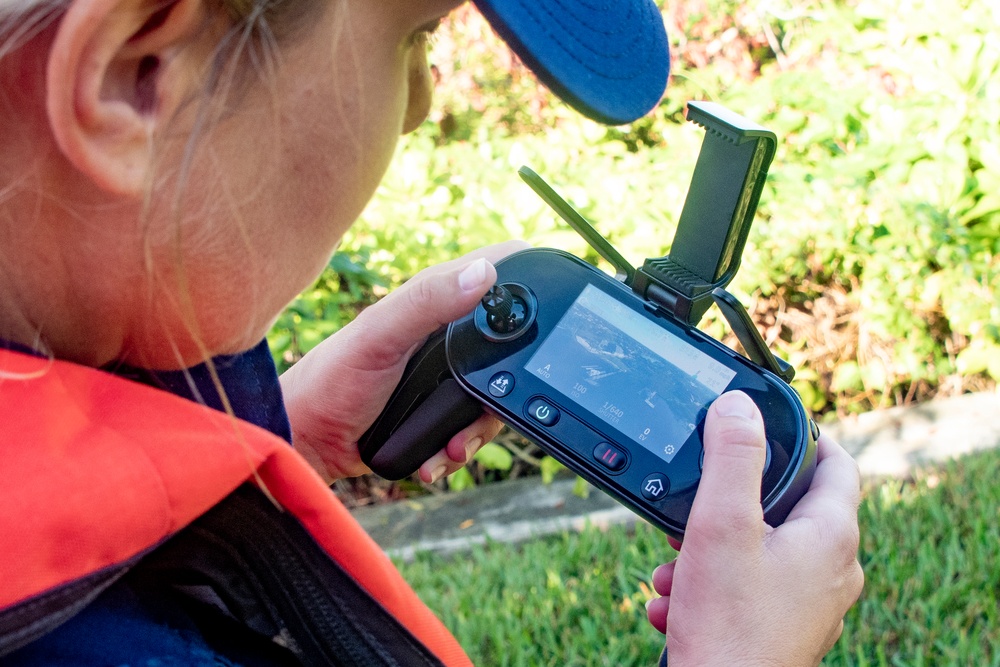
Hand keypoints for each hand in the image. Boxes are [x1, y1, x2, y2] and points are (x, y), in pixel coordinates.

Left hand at [279, 241, 528, 482]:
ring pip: (494, 396)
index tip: (547, 312)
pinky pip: (471, 429)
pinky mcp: (438, 411)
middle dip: (504, 386)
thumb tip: (484, 273)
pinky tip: (436, 459)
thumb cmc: (330, 381)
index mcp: (432, 302)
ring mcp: (443, 375)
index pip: (496, 272)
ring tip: (451, 448)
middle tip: (484, 411)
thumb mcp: (379, 336)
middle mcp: (443, 333)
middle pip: (508, 346)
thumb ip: (427, 302)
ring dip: (477, 430)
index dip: (525, 282)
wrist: (308, 443)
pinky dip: (458, 448)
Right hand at [645, 391, 863, 666]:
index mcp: (830, 537)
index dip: (807, 435)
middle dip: (731, 501)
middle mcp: (830, 571)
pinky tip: (676, 599)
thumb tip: (739, 406)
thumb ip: (732, 458)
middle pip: (788, 506)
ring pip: (760, 549)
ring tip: (676, 563)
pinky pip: (748, 587)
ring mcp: (808, 604)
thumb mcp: (722, 524)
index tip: (769, 424)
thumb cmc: (728, 624)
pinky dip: (711, 583)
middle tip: (697, 505)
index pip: (838, 464)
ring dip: (711, 548)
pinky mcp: (782, 627)